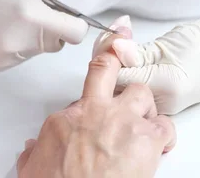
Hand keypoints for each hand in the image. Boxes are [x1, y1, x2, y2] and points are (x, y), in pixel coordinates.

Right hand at [0, 0, 97, 72]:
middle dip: (50, 29)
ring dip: (31, 39)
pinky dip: (13, 47)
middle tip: (28, 11)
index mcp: (34, 16)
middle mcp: (22, 41)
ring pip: (37, 52)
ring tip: (8, 19)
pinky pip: (18, 59)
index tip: (59, 13)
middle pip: (57, 44)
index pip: (77, 33)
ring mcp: (8, 57)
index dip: (72, 22)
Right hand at [16, 49, 175, 177]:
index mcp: (68, 117)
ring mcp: (123, 122)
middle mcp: (96, 111)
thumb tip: (33, 147)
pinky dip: (164, 134)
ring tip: (142, 127)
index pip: (87, 80)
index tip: (117, 35)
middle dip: (123, 70)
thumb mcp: (33, 166)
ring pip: (143, 94)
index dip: (106, 51)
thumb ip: (36, 150)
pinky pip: (165, 127)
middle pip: (115, 71)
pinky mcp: (146, 140)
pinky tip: (158, 147)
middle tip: (129, 77)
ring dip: (144, 108)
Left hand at [93, 7, 199, 114]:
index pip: (118, 76)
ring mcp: (161, 101)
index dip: (108, 51)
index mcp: (164, 88)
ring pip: (124, 84)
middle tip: (117, 30)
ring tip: (122, 34)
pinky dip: (128, 65)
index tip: (112, 30)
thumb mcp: (172, 43)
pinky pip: (136, 82)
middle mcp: (161, 101)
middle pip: (116, 83)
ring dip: (116, 60)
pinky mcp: (162, 95)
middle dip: (107, 56)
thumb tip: (116, 49)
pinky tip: (129, 49)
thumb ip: (140, 51)